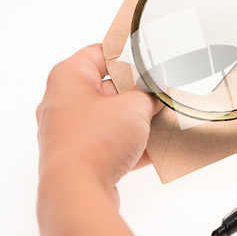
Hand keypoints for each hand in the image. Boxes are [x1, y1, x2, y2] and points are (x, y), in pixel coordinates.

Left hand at [36, 44, 161, 234]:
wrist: (79, 191)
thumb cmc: (96, 141)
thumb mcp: (135, 107)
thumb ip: (150, 95)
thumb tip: (157, 94)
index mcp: (69, 77)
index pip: (101, 52)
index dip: (128, 53)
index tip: (150, 55)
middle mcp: (64, 101)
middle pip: (109, 86)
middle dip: (139, 91)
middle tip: (162, 89)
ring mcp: (71, 130)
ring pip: (111, 116)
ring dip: (139, 118)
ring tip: (166, 117)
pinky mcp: (80, 155)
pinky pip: (111, 141)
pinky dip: (133, 142)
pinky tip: (160, 145)